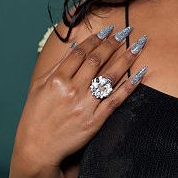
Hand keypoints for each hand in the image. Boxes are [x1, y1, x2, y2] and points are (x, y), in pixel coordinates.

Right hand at [11, 25, 146, 173]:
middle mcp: (72, 90)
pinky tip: (140, 73)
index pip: (81, 53)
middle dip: (113, 43)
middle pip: (97, 61)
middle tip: (126, 31)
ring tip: (138, 45)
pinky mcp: (95, 120)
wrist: (37, 148)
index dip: (96, 39)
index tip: (108, 30)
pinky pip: (116, 99)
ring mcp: (85, 105)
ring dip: (126, 59)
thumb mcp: (39, 87)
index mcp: (57, 80)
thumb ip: (57, 66)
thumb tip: (75, 46)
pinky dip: (129, 86)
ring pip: (110, 76)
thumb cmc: (36, 116)